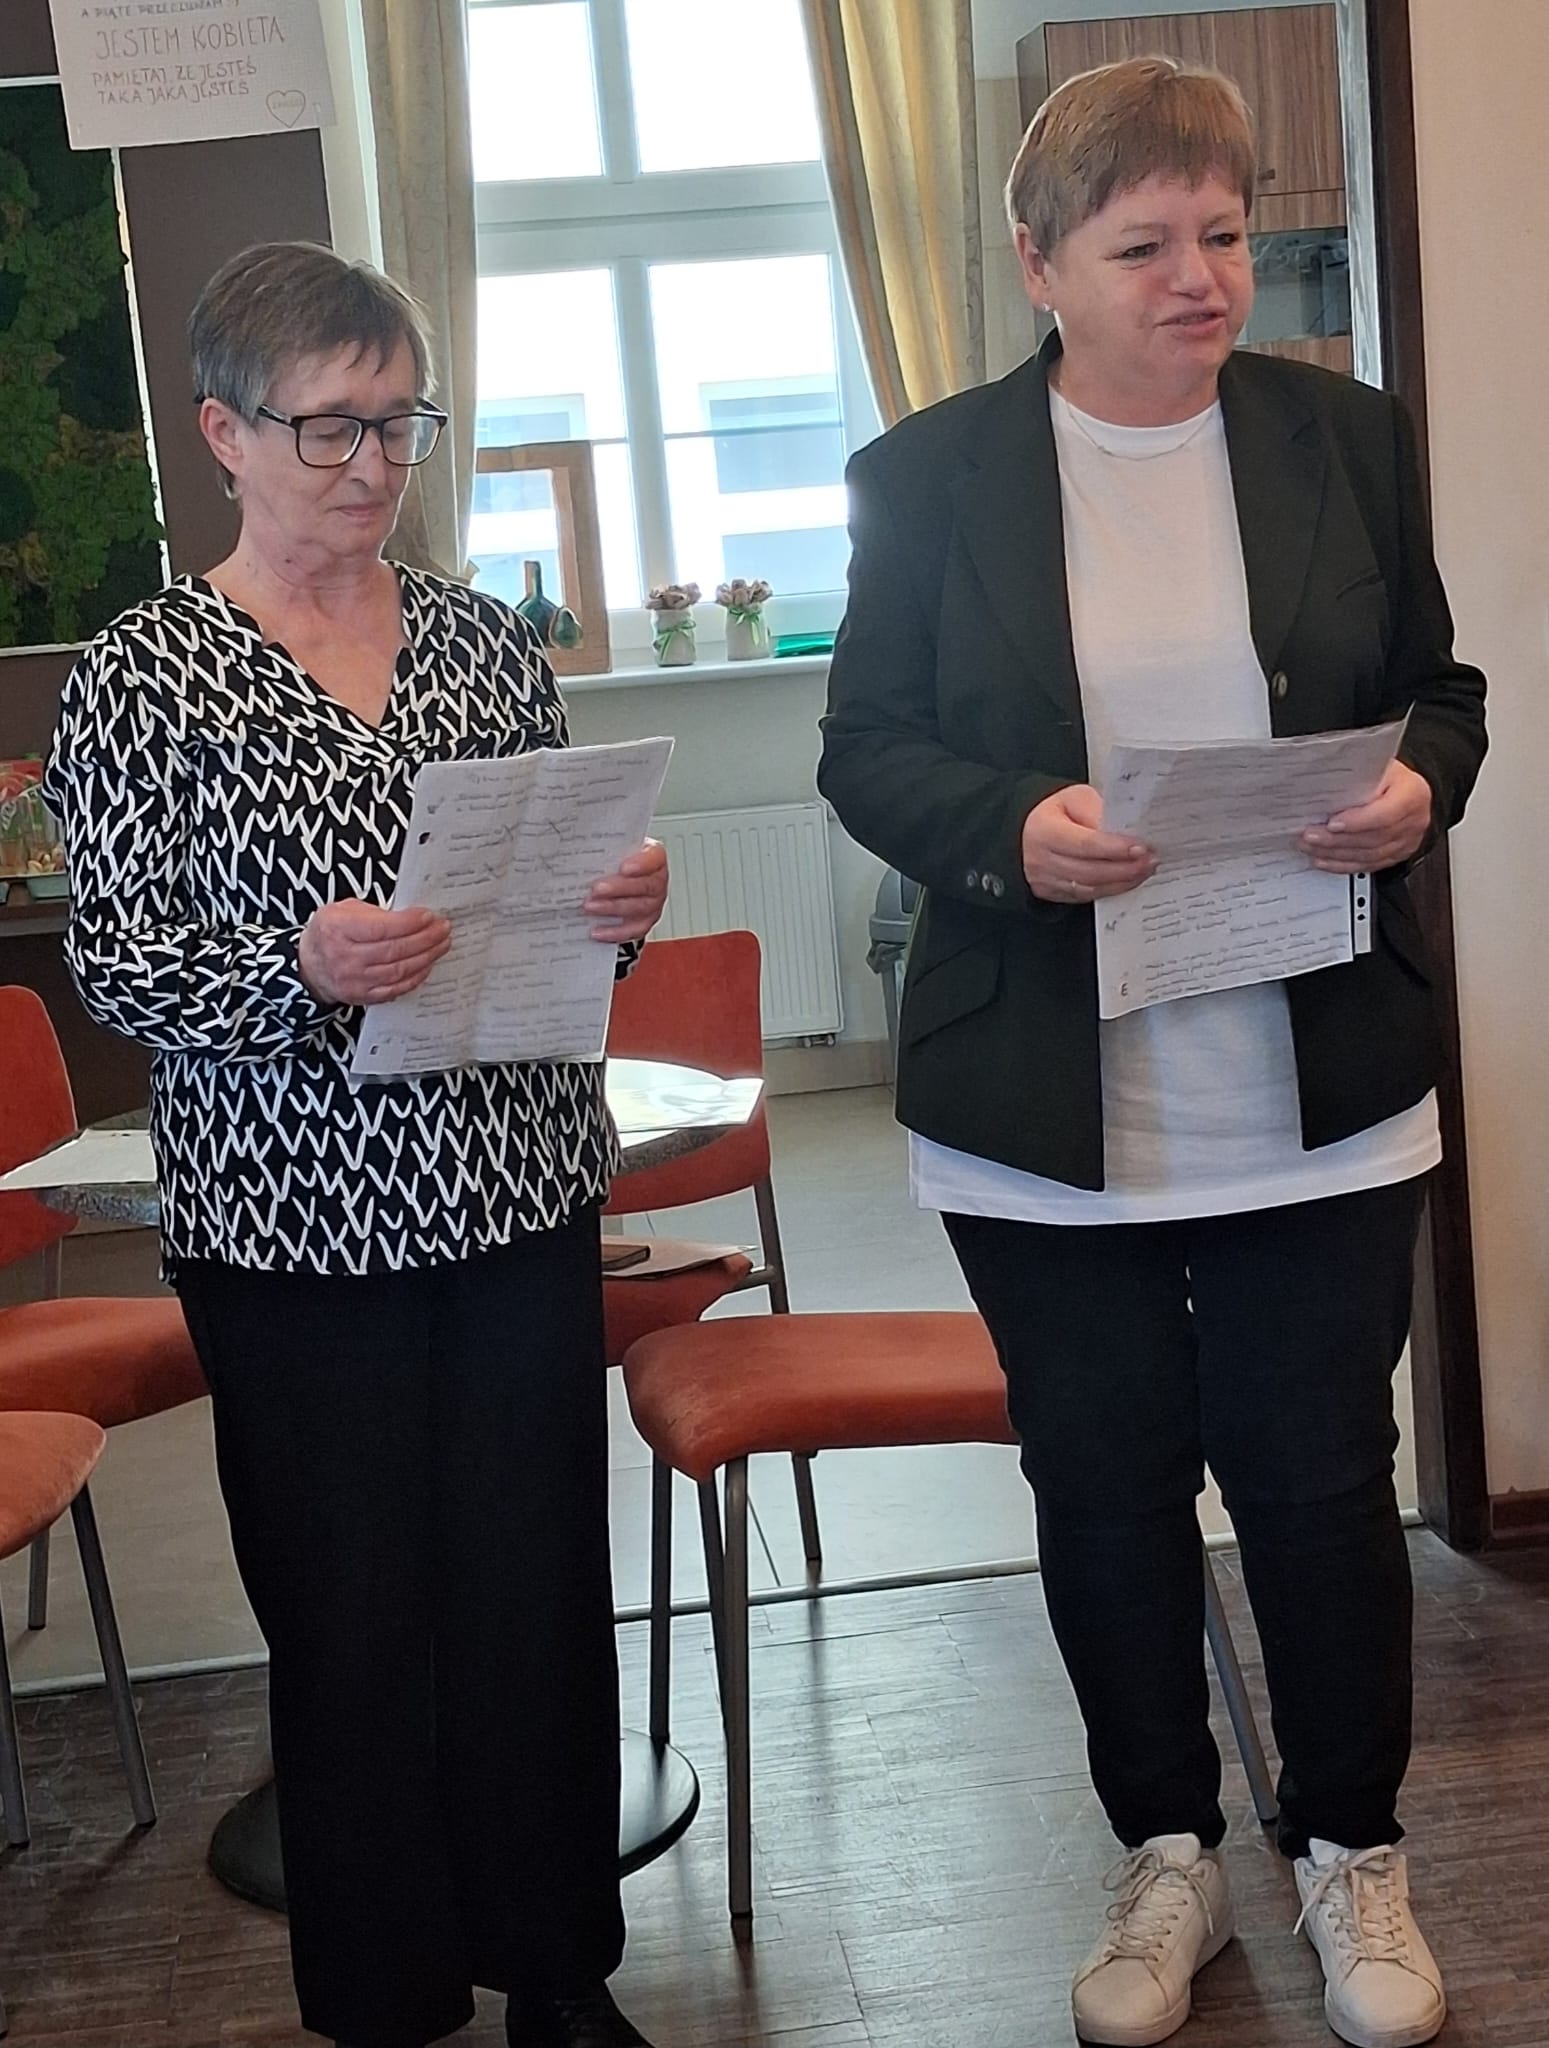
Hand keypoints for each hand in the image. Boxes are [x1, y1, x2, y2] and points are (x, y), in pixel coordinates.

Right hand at [298, 899, 451, 1005]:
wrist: (309, 966)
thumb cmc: (330, 933)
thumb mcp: (342, 911)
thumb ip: (374, 912)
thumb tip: (410, 917)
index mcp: (338, 930)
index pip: (382, 928)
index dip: (410, 923)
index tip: (429, 916)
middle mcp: (345, 958)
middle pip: (395, 950)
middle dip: (426, 939)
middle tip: (443, 929)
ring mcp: (355, 981)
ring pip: (399, 970)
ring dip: (426, 956)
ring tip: (441, 944)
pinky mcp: (363, 997)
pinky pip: (396, 988)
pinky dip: (416, 977)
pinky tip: (427, 964)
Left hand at [585, 838, 668, 941]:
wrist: (616, 879)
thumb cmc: (615, 861)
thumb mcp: (611, 849)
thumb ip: (602, 849)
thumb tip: (578, 853)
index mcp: (653, 857)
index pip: (654, 858)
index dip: (641, 864)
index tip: (623, 868)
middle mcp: (657, 881)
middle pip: (646, 886)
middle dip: (619, 888)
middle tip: (596, 889)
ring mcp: (653, 904)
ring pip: (639, 908)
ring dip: (613, 908)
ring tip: (590, 907)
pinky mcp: (644, 922)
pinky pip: (633, 930)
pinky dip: (615, 932)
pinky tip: (597, 931)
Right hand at [1021, 785, 1155, 902]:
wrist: (1028, 833)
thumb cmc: (1055, 813)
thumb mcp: (1073, 799)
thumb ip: (1096, 811)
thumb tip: (1122, 830)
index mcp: (1044, 831)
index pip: (1084, 843)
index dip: (1114, 848)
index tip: (1141, 847)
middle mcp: (1042, 860)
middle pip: (1089, 871)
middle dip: (1125, 868)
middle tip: (1151, 860)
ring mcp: (1046, 881)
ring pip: (1090, 888)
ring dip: (1122, 881)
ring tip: (1145, 870)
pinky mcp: (1054, 894)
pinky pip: (1087, 897)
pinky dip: (1111, 889)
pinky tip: (1128, 880)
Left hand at [1299, 760, 1433, 872]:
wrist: (1402, 785)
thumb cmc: (1386, 773)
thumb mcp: (1375, 766)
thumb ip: (1357, 778)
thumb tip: (1321, 783)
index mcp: (1413, 793)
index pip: (1385, 814)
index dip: (1357, 822)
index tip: (1331, 824)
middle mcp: (1414, 819)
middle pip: (1374, 838)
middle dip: (1337, 840)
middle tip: (1310, 836)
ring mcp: (1408, 840)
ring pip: (1369, 855)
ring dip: (1335, 853)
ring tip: (1312, 847)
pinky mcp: (1398, 854)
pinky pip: (1369, 865)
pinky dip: (1344, 864)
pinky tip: (1325, 860)